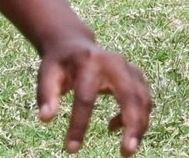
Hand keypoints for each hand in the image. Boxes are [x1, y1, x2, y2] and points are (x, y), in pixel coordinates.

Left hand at [35, 36, 149, 153]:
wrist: (72, 43)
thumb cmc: (58, 63)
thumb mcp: (46, 73)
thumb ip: (46, 94)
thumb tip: (45, 119)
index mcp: (87, 62)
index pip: (85, 98)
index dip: (79, 125)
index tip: (71, 148)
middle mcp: (113, 63)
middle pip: (130, 96)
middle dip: (132, 124)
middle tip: (126, 152)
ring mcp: (128, 68)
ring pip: (143, 100)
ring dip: (139, 126)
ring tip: (125, 149)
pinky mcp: (137, 76)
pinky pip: (143, 101)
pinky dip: (136, 118)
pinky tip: (113, 127)